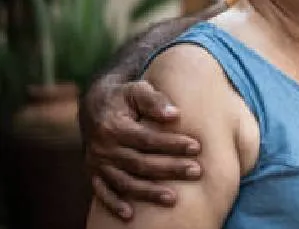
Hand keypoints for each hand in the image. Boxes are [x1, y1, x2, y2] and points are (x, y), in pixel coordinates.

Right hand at [81, 79, 203, 219]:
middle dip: (169, 169)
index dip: (172, 144)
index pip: (147, 139)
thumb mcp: (137, 89)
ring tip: (174, 198)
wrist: (95, 105)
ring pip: (124, 182)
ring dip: (148, 192)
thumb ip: (154, 100)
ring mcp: (97, 163)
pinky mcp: (94, 173)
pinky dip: (114, 204)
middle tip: (196, 171)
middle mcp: (103, 148)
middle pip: (139, 163)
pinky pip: (103, 192)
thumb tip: (174, 114)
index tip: (197, 146)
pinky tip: (130, 215)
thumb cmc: (125, 96)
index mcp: (114, 126)